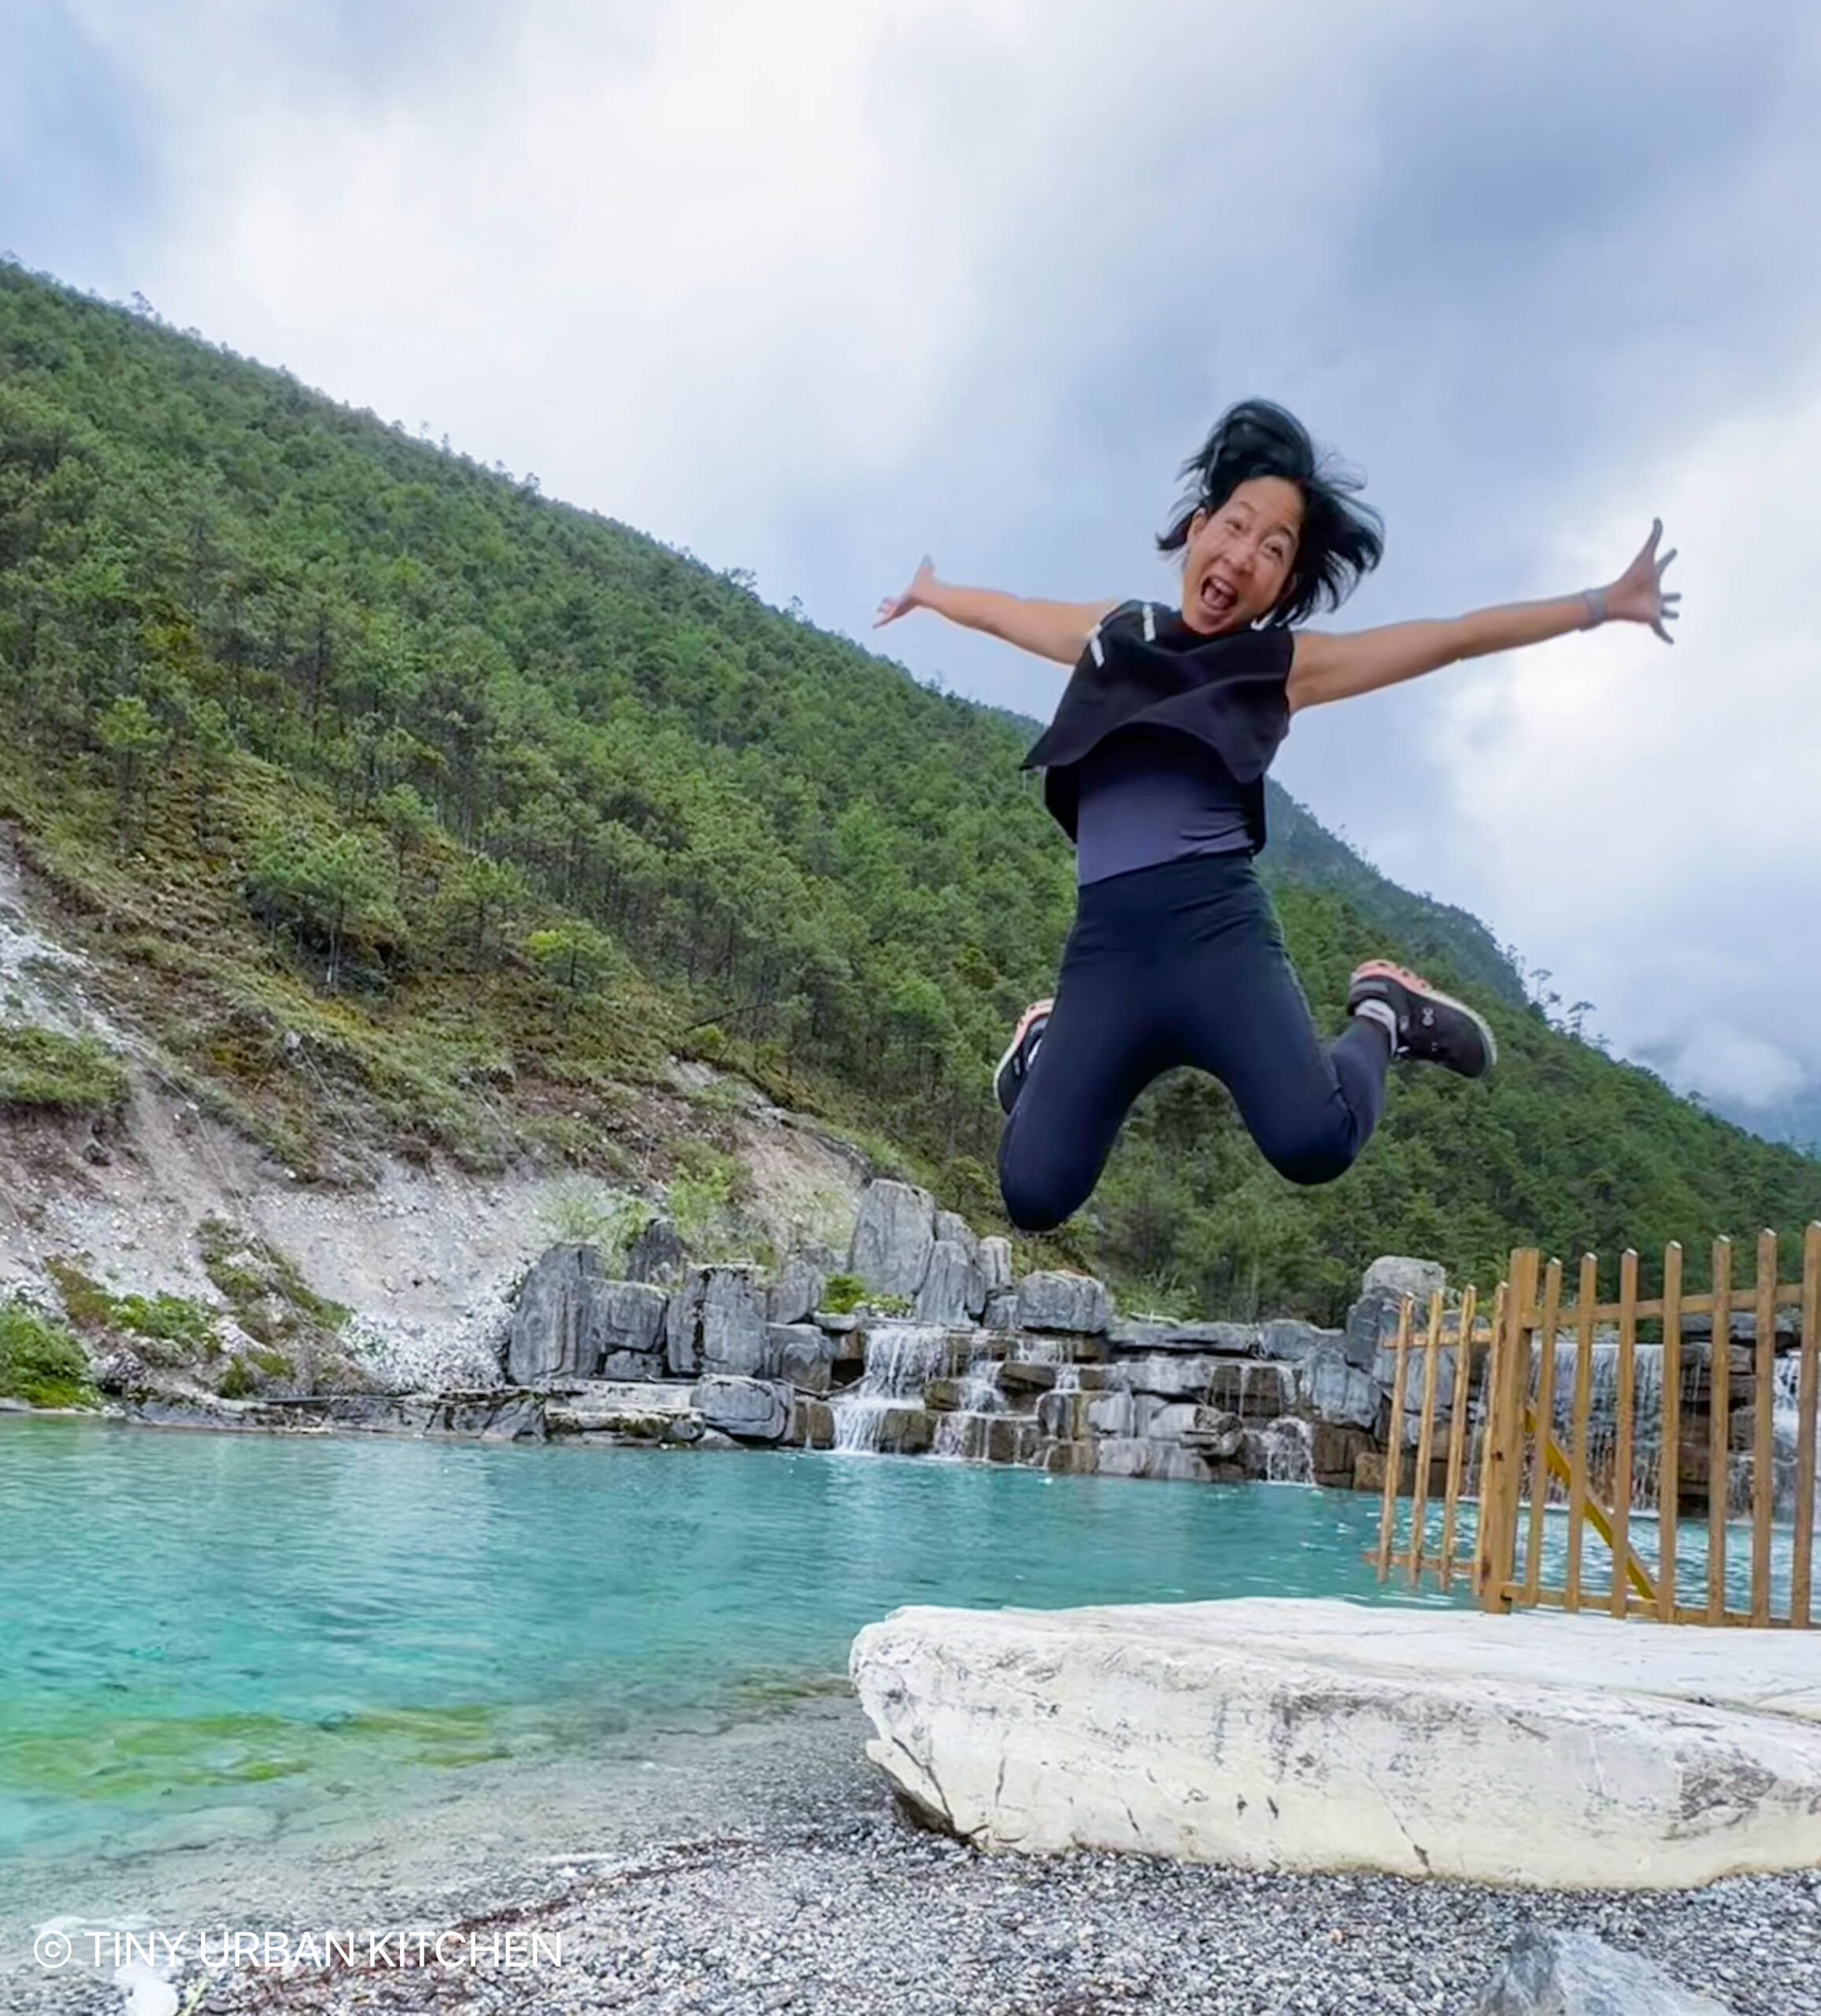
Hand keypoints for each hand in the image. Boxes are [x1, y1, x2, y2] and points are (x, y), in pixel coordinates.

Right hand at [874, 556, 934, 627]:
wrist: (927, 591)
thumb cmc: (927, 582)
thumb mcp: (925, 569)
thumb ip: (926, 563)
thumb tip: (928, 556)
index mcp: (911, 593)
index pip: (903, 596)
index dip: (898, 597)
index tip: (892, 596)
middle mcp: (906, 602)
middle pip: (896, 605)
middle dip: (889, 605)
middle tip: (881, 607)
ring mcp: (902, 607)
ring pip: (890, 612)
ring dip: (884, 614)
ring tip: (876, 620)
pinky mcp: (898, 611)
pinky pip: (888, 618)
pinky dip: (881, 622)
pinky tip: (874, 626)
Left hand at [1603, 520, 1680, 642]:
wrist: (1615, 598)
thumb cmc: (1631, 577)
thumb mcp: (1646, 555)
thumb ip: (1653, 537)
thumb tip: (1658, 518)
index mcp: (1654, 576)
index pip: (1663, 562)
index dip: (1669, 556)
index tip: (1674, 550)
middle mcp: (1654, 592)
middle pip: (1666, 593)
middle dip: (1673, 595)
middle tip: (1681, 595)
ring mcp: (1653, 606)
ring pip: (1664, 611)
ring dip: (1670, 613)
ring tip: (1677, 614)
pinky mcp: (1651, 619)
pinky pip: (1660, 630)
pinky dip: (1665, 636)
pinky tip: (1672, 642)